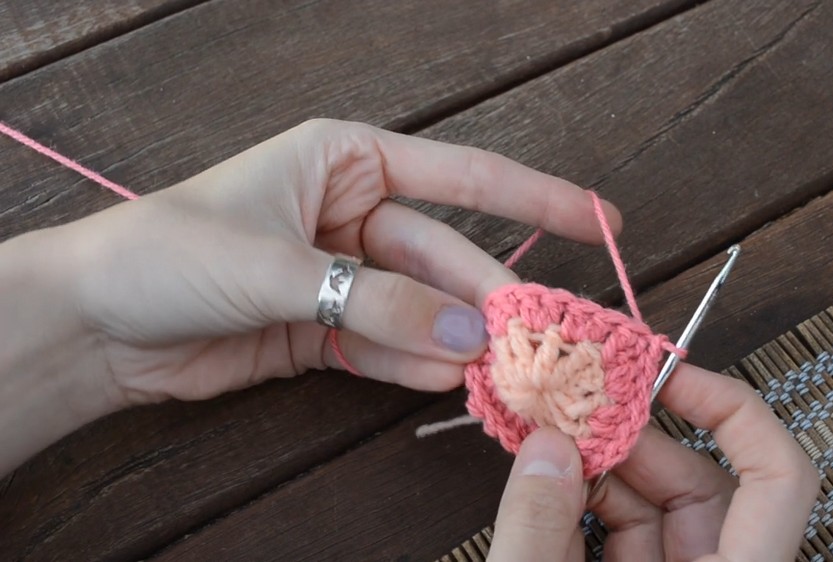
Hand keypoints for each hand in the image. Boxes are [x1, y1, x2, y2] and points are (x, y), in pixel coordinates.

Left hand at [0, 119, 619, 472]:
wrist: (94, 322)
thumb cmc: (170, 252)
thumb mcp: (278, 267)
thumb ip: (378, 303)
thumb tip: (466, 339)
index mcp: (347, 161)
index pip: (462, 175)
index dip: (535, 198)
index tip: (599, 219)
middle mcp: (354, 213)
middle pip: (444, 257)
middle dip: (486, 299)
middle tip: (536, 340)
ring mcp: (345, 274)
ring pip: (423, 309)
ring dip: (456, 343)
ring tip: (501, 374)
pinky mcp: (328, 329)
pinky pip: (388, 347)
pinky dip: (415, 368)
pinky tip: (445, 386)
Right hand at [488, 363, 819, 561]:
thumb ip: (537, 528)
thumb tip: (548, 446)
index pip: (779, 478)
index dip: (733, 409)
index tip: (666, 376)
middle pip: (706, 485)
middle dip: (637, 438)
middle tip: (576, 404)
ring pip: (664, 510)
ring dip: (605, 469)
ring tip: (549, 439)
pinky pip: (635, 538)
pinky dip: (590, 507)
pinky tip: (548, 486)